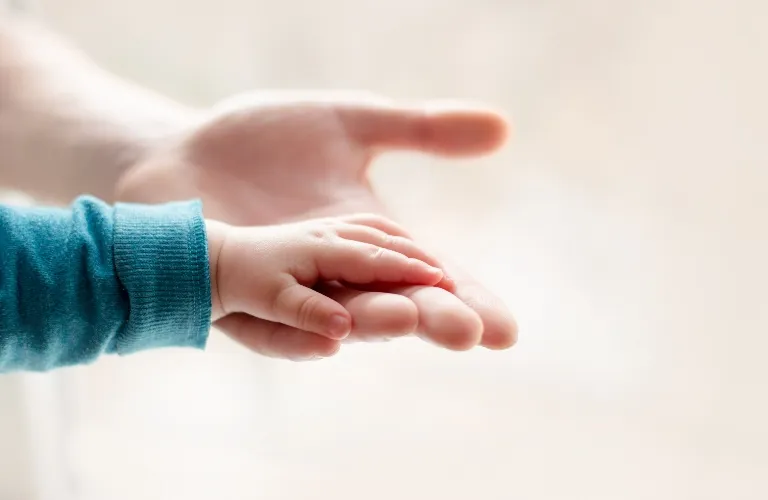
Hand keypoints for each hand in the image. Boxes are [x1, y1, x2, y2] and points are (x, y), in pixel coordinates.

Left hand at [116, 91, 516, 359]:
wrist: (180, 152)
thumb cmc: (263, 141)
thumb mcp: (349, 123)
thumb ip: (420, 128)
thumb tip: (503, 128)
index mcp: (371, 239)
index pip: (432, 277)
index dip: (468, 300)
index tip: (507, 328)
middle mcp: (338, 275)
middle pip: (395, 304)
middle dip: (433, 319)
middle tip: (472, 332)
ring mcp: (288, 290)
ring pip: (338, 318)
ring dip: (372, 322)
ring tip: (408, 319)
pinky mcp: (238, 296)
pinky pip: (269, 325)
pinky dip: (297, 334)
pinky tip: (328, 339)